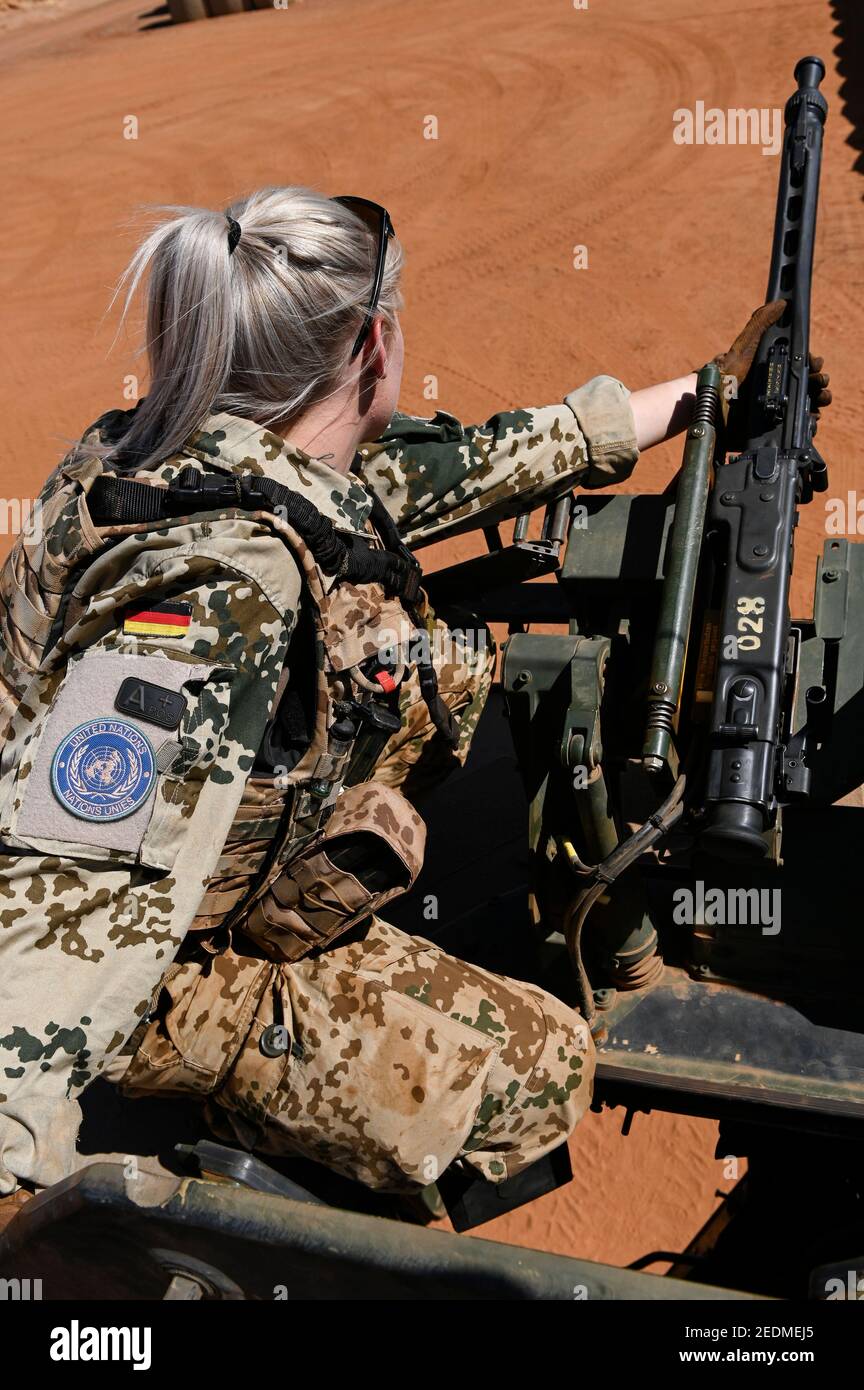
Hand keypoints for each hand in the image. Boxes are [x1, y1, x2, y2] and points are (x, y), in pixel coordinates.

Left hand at [714, 301, 831, 420]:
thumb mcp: (743, 347)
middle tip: (818, 382)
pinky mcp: (772, 429)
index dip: (812, 363)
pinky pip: (796, 426)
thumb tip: (781, 303)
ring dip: (818, 400)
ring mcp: (775, 409)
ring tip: (820, 399)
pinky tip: (812, 417)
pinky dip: (808, 421)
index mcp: (772, 368)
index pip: (801, 364)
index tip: (816, 364)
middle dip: (818, 382)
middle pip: (807, 384)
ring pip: (806, 404)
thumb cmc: (724, 376)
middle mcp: (775, 388)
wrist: (710, 409)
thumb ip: (759, 324)